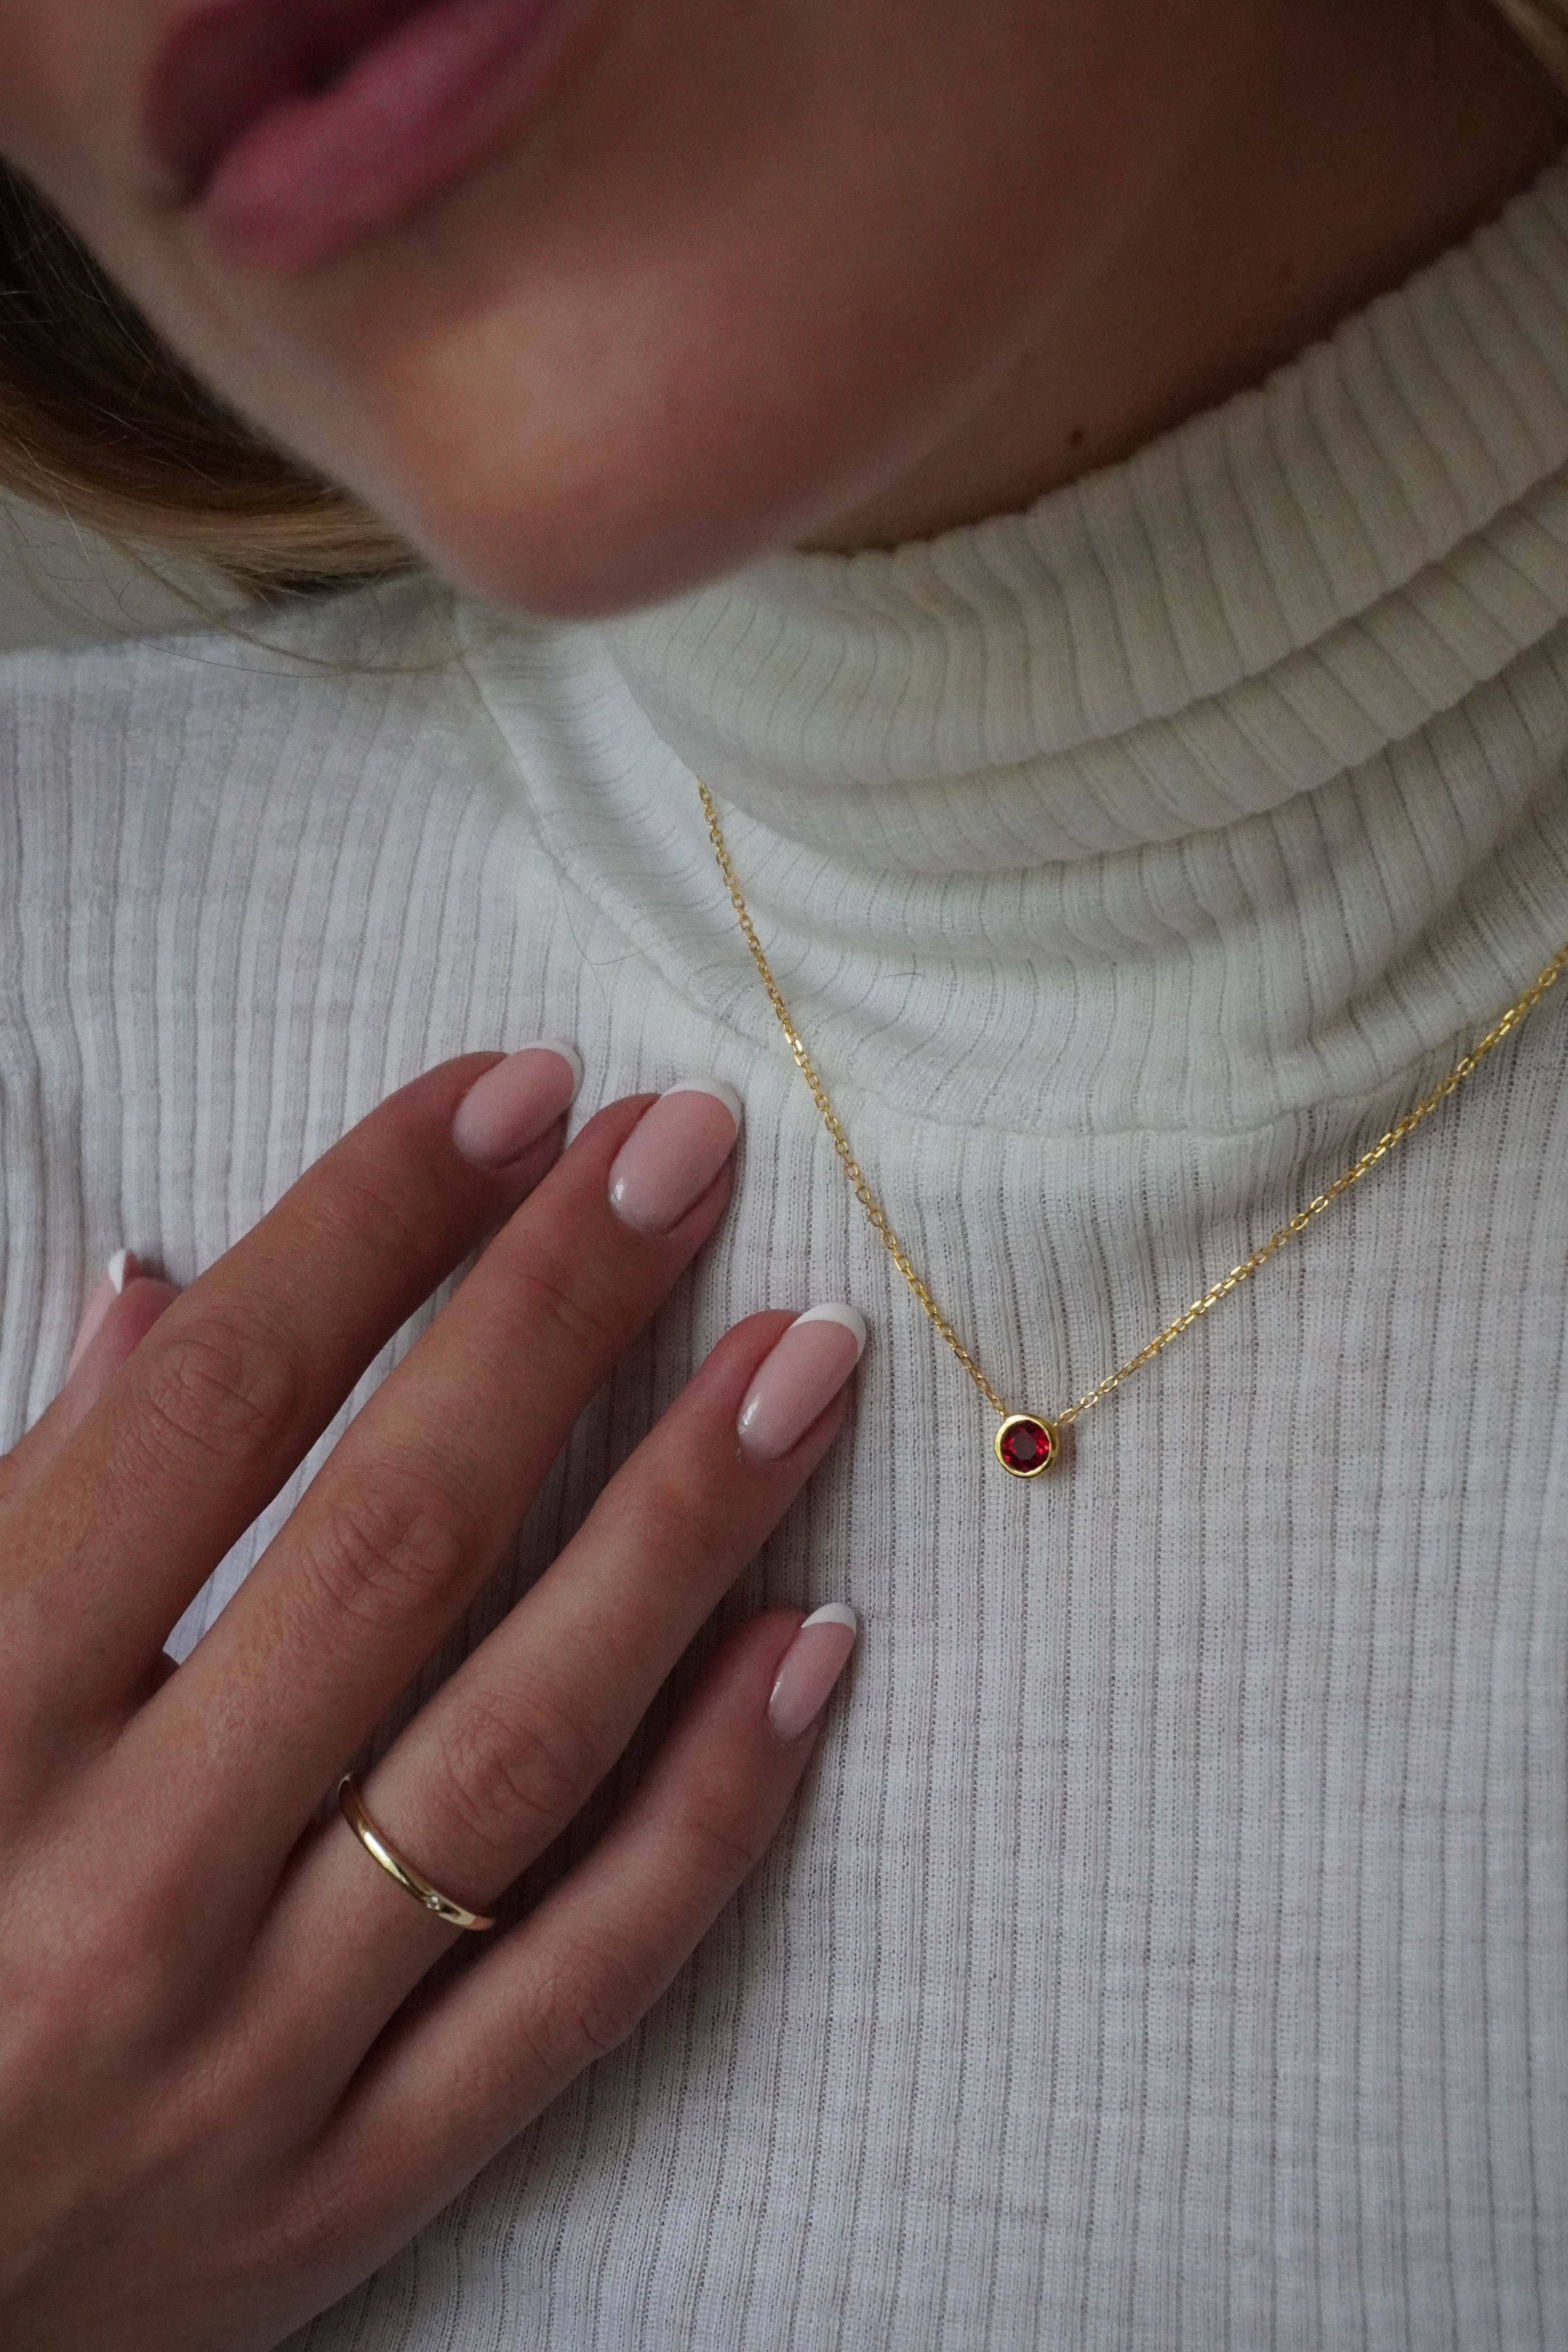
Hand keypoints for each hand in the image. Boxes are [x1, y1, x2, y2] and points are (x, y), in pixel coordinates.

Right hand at [0, 1050, 861, 2349]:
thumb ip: (14, 1506)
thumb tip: (159, 1298)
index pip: (213, 1411)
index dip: (373, 1224)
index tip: (511, 1097)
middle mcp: (117, 1887)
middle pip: (397, 1546)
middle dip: (554, 1321)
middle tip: (687, 1152)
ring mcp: (250, 2055)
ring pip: (521, 1749)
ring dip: (682, 1528)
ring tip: (802, 1362)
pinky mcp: (351, 2188)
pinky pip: (575, 1981)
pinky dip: (711, 1809)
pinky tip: (811, 1648)